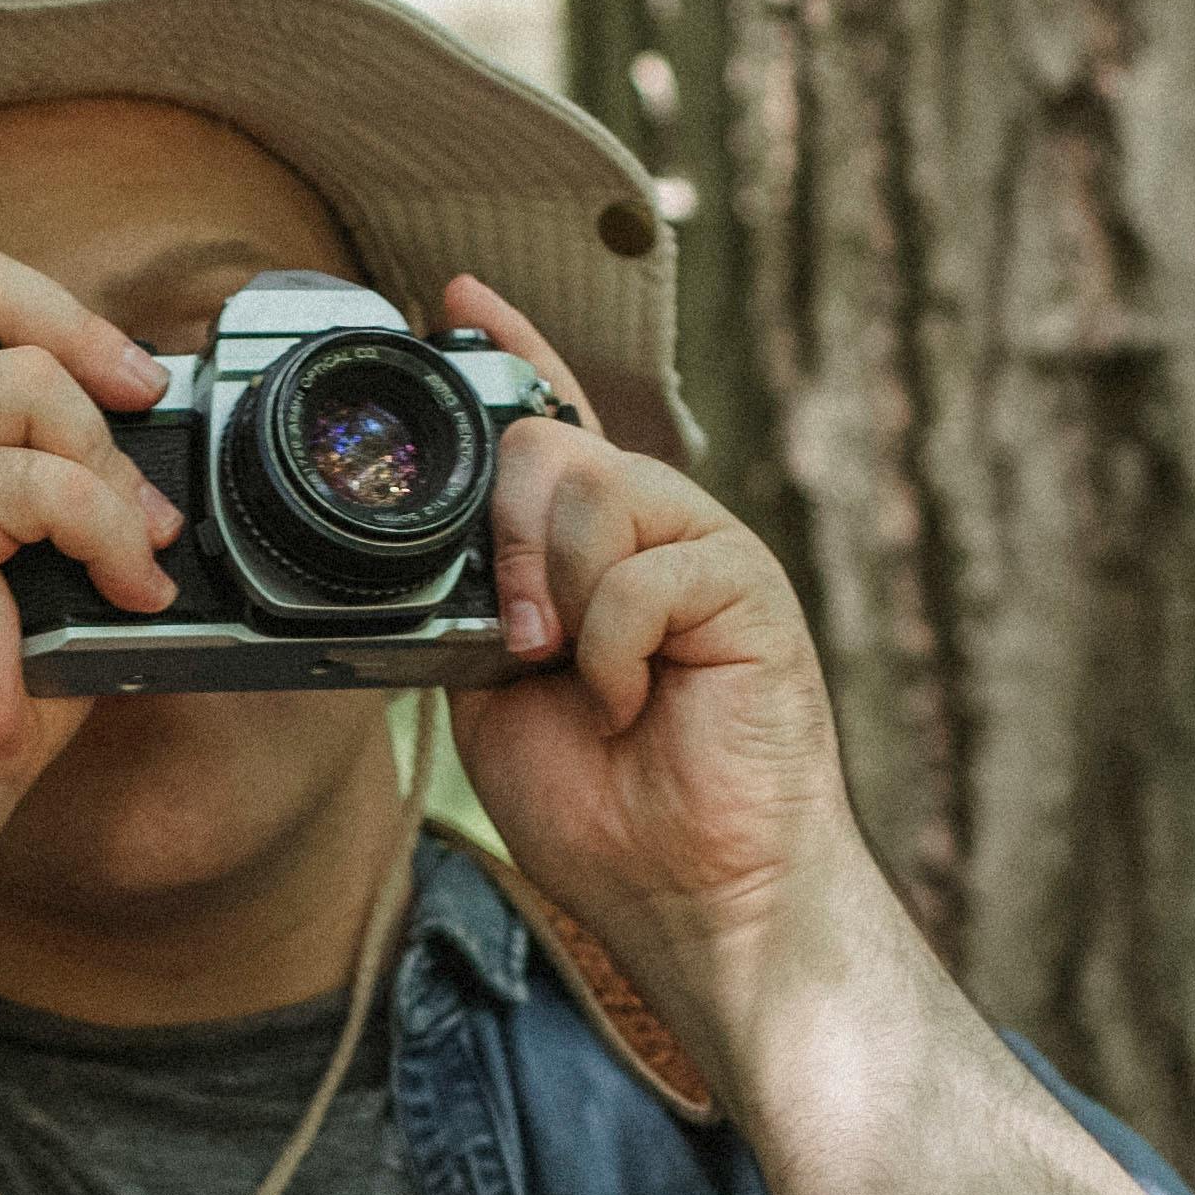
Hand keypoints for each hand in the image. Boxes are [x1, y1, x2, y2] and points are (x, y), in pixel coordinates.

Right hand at [0, 243, 183, 824]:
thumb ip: (42, 457)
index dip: (27, 292)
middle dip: (78, 327)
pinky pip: (51, 482)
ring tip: (134, 543)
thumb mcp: (3, 537)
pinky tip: (126, 590)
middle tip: (139, 399)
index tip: (103, 365)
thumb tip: (157, 421)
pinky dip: (113, 536)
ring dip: (112, 466)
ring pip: (29, 381)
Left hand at [441, 272, 889, 1061]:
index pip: (551, 423)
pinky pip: (643, 568)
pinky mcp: (747, 585)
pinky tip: (630, 702)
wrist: (689, 895)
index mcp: (594, 552)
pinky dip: (611, 646)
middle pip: (548, 445)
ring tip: (568, 676)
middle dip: (501, 533)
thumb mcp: (494, 693)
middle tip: (512, 640)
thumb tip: (446, 535)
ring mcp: (704, 552)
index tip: (456, 299)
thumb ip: (473, 602)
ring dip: (553, 591)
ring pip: (592, 489)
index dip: (509, 354)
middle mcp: (652, 534)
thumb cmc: (604, 811)